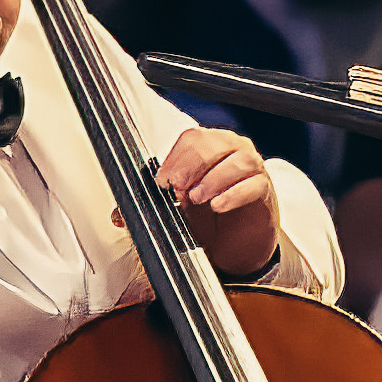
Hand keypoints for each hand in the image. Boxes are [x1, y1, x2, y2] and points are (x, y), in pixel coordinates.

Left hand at [148, 120, 286, 276]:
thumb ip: (148, 208)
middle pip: (213, 142)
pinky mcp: (263, 190)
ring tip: (198, 198)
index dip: (176, 158)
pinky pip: (254, 183)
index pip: (192, 139)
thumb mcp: (173, 211)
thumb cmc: (206, 218)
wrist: (234, 243)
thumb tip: (118, 215)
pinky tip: (218, 206)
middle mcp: (230, 150)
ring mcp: (251, 168)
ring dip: (214, 179)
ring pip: (239, 159)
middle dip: (191, 165)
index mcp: (207, 148)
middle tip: (178, 188)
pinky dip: (234, 194)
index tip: (163, 181)